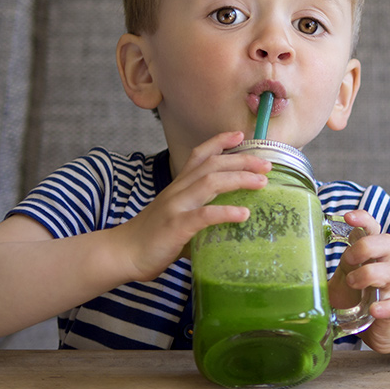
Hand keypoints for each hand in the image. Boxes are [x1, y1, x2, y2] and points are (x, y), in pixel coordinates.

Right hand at [114, 131, 271, 280]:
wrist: (123, 253)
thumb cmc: (154, 238)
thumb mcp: (178, 216)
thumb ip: (202, 214)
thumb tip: (232, 221)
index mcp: (178, 186)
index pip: (199, 155)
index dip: (219, 142)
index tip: (241, 135)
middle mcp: (178, 190)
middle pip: (212, 165)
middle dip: (242, 160)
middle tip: (267, 163)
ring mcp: (176, 207)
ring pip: (210, 182)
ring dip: (239, 179)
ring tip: (262, 182)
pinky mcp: (176, 227)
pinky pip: (204, 215)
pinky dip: (226, 212)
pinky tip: (244, 214)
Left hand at [327, 210, 389, 352]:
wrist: (381, 328)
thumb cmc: (355, 300)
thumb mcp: (336, 283)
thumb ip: (318, 275)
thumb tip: (284, 269)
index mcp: (366, 257)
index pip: (372, 229)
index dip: (363, 219)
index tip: (348, 217)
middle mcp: (380, 268)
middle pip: (388, 242)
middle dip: (367, 245)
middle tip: (347, 258)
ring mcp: (388, 289)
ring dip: (370, 273)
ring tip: (352, 282)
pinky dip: (385, 306)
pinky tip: (374, 310)